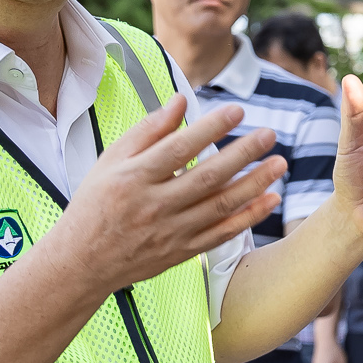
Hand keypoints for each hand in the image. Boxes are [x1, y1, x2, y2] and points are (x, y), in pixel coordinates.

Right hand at [50, 95, 282, 291]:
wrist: (82, 262)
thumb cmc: (96, 204)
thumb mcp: (110, 161)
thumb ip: (147, 131)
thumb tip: (180, 101)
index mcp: (134, 178)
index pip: (179, 149)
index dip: (210, 128)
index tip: (237, 111)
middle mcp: (154, 206)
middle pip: (207, 177)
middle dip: (242, 154)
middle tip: (269, 134)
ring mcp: (171, 232)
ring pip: (220, 206)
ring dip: (255, 184)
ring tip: (280, 164)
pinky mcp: (182, 252)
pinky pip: (222, 234)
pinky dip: (248, 218)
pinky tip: (270, 200)